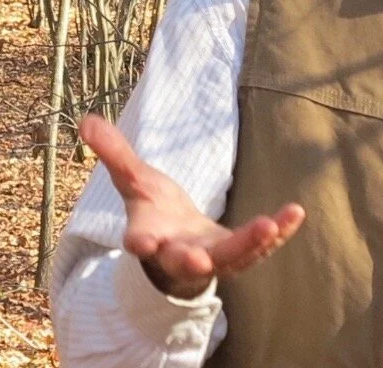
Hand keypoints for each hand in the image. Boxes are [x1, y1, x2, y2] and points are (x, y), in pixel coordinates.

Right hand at [78, 114, 305, 299]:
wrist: (178, 240)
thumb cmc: (154, 210)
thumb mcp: (133, 180)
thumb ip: (114, 153)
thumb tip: (87, 120)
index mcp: (150, 234)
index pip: (140, 239)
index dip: (139, 241)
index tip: (138, 244)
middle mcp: (179, 252)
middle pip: (185, 260)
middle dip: (191, 261)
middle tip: (200, 262)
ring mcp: (212, 258)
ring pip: (231, 257)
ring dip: (250, 244)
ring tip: (269, 226)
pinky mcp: (239, 254)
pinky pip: (260, 246)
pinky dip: (278, 232)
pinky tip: (295, 213)